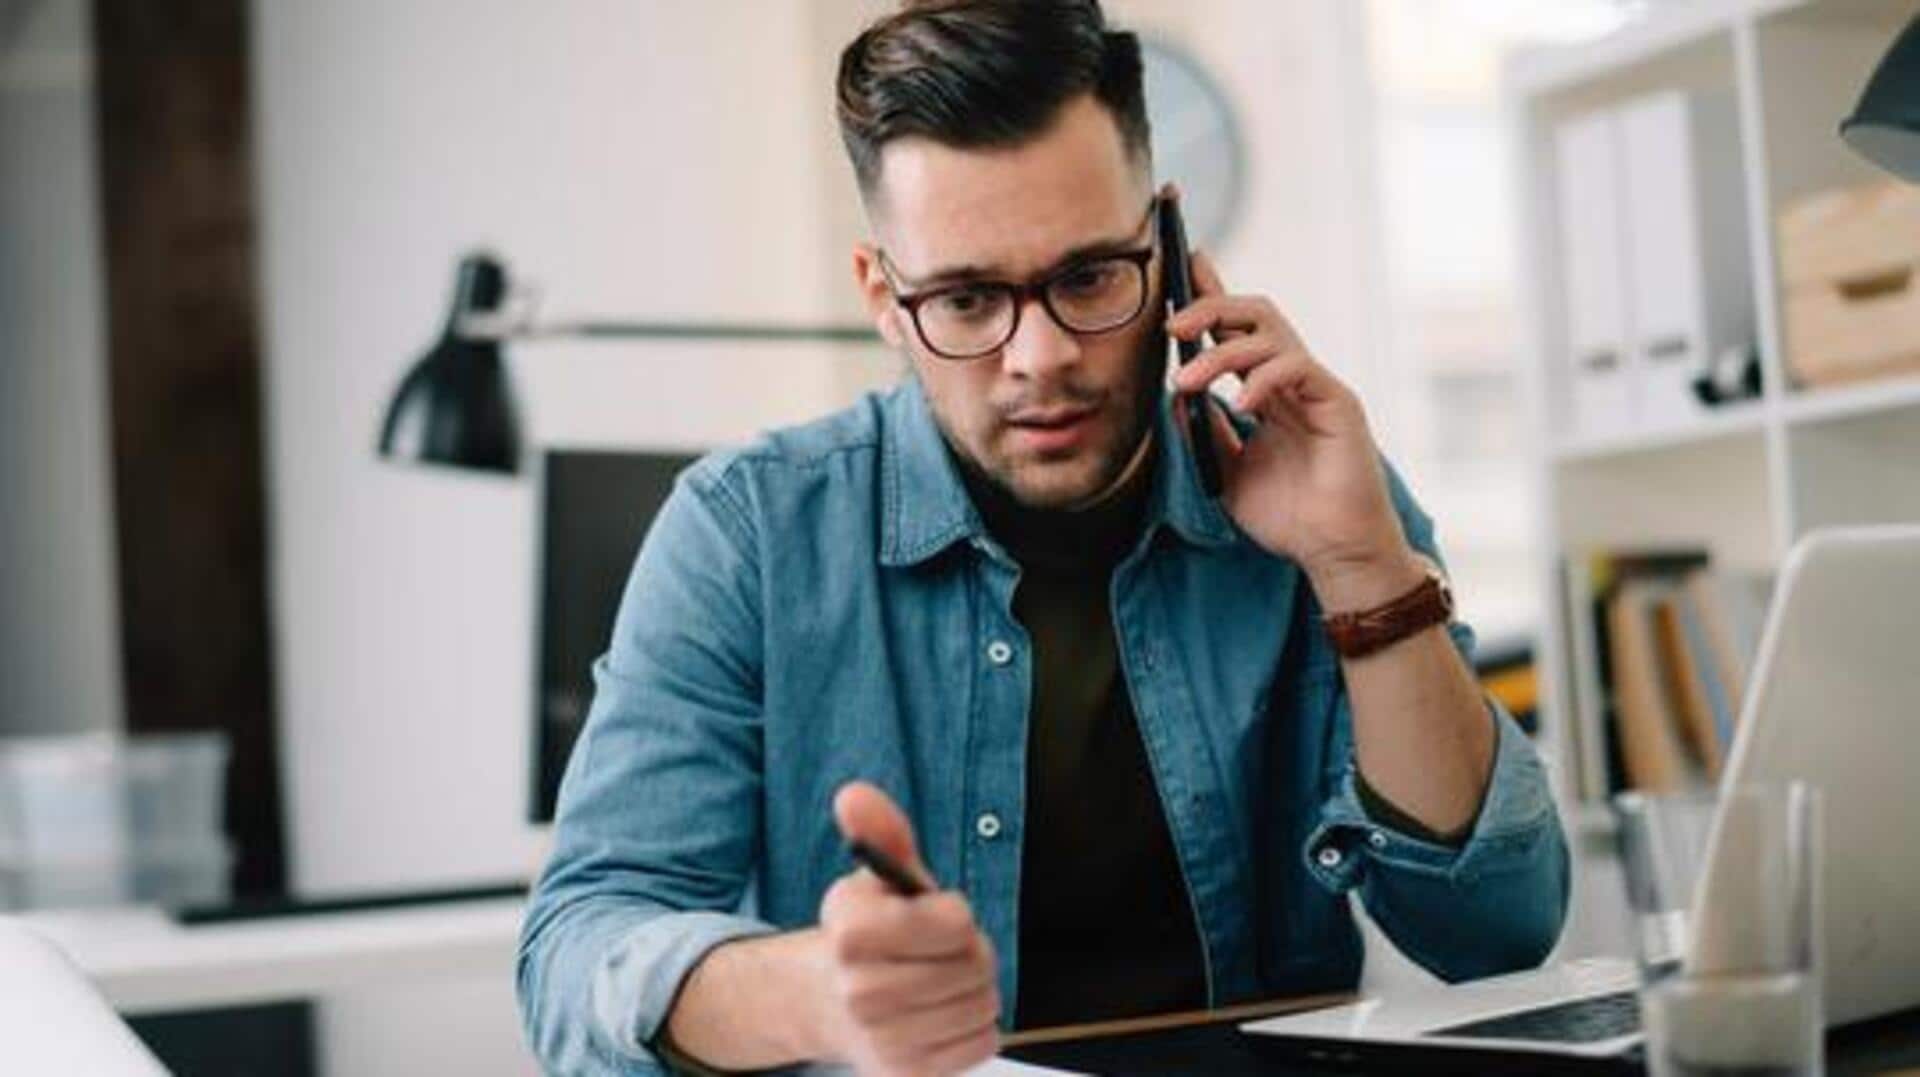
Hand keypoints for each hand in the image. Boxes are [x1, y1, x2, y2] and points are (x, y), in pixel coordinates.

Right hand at [812, 782, 1000, 1075]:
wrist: (834, 1002)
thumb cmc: (872, 935)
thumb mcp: (879, 879)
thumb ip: (880, 833)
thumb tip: (854, 794)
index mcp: (851, 930)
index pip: (954, 922)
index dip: (954, 914)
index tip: (936, 914)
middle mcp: (859, 989)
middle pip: (973, 965)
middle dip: (969, 951)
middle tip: (940, 950)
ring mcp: (883, 1037)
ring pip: (982, 1004)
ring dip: (973, 988)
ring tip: (940, 980)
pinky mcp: (908, 1072)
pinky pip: (981, 1041)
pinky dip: (974, 1024)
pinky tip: (942, 1013)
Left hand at [1166, 245, 1418, 606]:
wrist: (1333, 552)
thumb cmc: (1289, 516)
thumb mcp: (1226, 471)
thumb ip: (1203, 431)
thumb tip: (1173, 395)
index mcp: (1267, 391)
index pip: (1236, 330)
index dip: (1211, 294)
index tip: (1181, 266)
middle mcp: (1292, 380)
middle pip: (1254, 315)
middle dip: (1210, 307)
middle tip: (1171, 327)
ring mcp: (1316, 388)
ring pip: (1270, 336)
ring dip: (1220, 353)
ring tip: (1188, 381)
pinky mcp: (1338, 403)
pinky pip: (1298, 368)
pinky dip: (1263, 379)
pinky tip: (1241, 406)